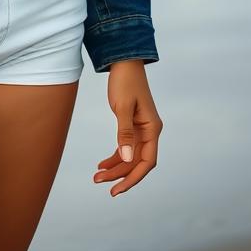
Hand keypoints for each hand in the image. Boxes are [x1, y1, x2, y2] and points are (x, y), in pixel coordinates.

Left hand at [93, 59, 161, 196]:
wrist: (124, 61)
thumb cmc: (125, 81)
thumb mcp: (122, 107)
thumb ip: (124, 133)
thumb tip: (126, 159)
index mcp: (152, 128)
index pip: (147, 162)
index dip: (133, 178)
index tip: (117, 189)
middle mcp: (150, 131)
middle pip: (137, 162)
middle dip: (119, 174)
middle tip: (99, 181)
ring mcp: (142, 129)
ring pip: (130, 156)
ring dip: (116, 167)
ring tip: (97, 176)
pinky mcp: (132, 125)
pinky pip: (126, 147)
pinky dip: (115, 156)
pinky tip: (102, 164)